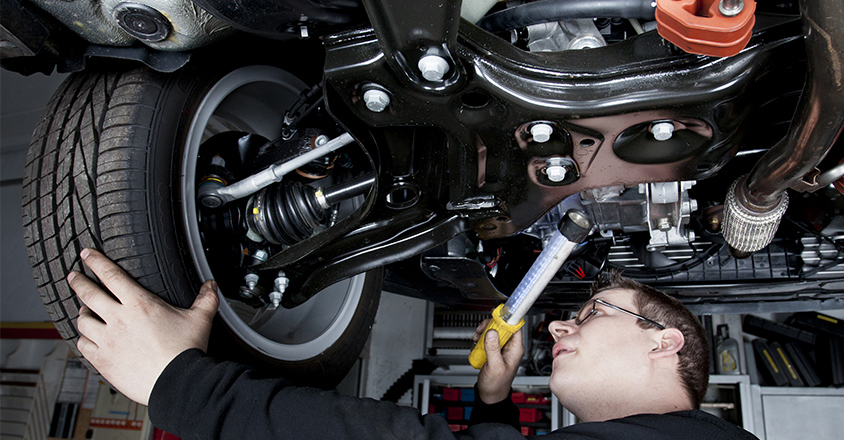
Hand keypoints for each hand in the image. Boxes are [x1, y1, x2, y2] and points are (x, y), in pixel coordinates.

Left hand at [68, 248, 218, 405]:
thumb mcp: (199, 319)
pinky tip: (87, 338)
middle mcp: (118, 319)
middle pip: (89, 294)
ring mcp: (107, 340)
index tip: (86, 254)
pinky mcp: (103, 360)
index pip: (111, 275)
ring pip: (82, 321)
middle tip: (74, 276)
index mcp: (139, 304)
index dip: (95, 261)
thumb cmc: (185, 352)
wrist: (174, 382)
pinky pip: (83, 345)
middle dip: (79, 281)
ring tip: (82, 311)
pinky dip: (82, 339)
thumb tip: (210, 285)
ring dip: (81, 313)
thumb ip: (205, 299)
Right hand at [473, 319, 523, 403]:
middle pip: (504, 326)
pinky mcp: (495, 350)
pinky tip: (477, 342)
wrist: (491, 394)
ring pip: (496, 331)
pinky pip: (489, 338)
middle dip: (491, 325)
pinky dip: (482, 337)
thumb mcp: (495, 367)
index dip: (507, 319)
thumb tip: (492, 333)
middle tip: (482, 329)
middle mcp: (510, 347)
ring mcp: (502, 348)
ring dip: (485, 331)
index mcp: (516, 349)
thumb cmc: (497, 385)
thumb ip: (493, 349)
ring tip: (478, 337)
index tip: (497, 316)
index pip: (516, 327)